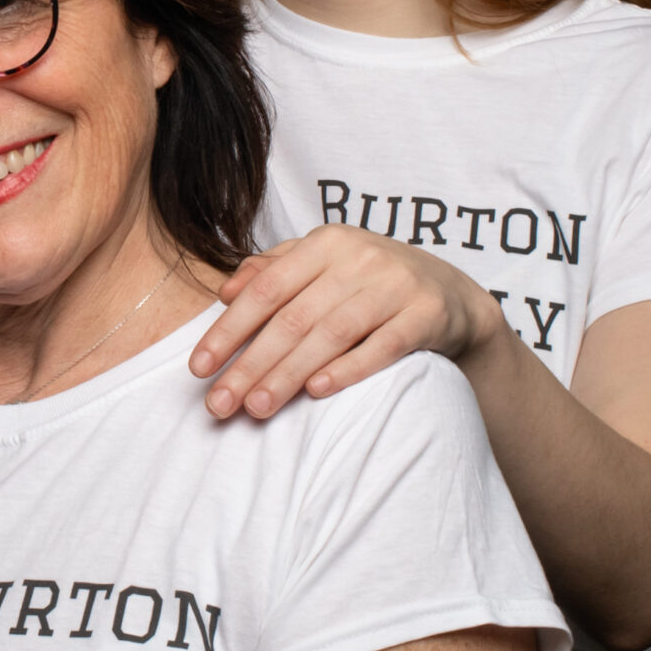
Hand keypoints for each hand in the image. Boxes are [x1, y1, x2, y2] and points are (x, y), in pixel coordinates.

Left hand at [189, 226, 506, 419]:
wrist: (451, 295)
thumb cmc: (370, 283)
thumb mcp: (323, 265)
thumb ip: (273, 271)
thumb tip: (224, 292)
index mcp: (326, 243)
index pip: (266, 289)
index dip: (229, 330)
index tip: (199, 368)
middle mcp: (360, 258)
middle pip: (294, 317)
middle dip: (251, 364)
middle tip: (220, 404)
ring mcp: (396, 285)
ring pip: (332, 333)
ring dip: (289, 374)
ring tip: (256, 408)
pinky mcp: (427, 314)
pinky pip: (383, 346)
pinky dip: (349, 369)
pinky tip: (317, 391)